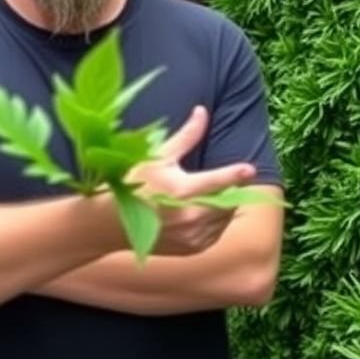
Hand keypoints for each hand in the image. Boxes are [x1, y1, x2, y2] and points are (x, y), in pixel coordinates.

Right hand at [126, 106, 254, 256]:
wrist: (110, 225)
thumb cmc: (135, 184)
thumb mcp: (160, 157)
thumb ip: (187, 136)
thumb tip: (202, 110)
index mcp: (181, 191)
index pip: (217, 182)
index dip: (235, 175)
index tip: (249, 169)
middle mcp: (190, 217)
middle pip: (228, 200)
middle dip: (230, 188)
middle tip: (224, 180)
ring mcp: (192, 236)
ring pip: (225, 217)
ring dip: (225, 204)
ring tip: (207, 194)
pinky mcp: (193, 248)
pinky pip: (217, 232)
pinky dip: (216, 221)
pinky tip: (202, 211)